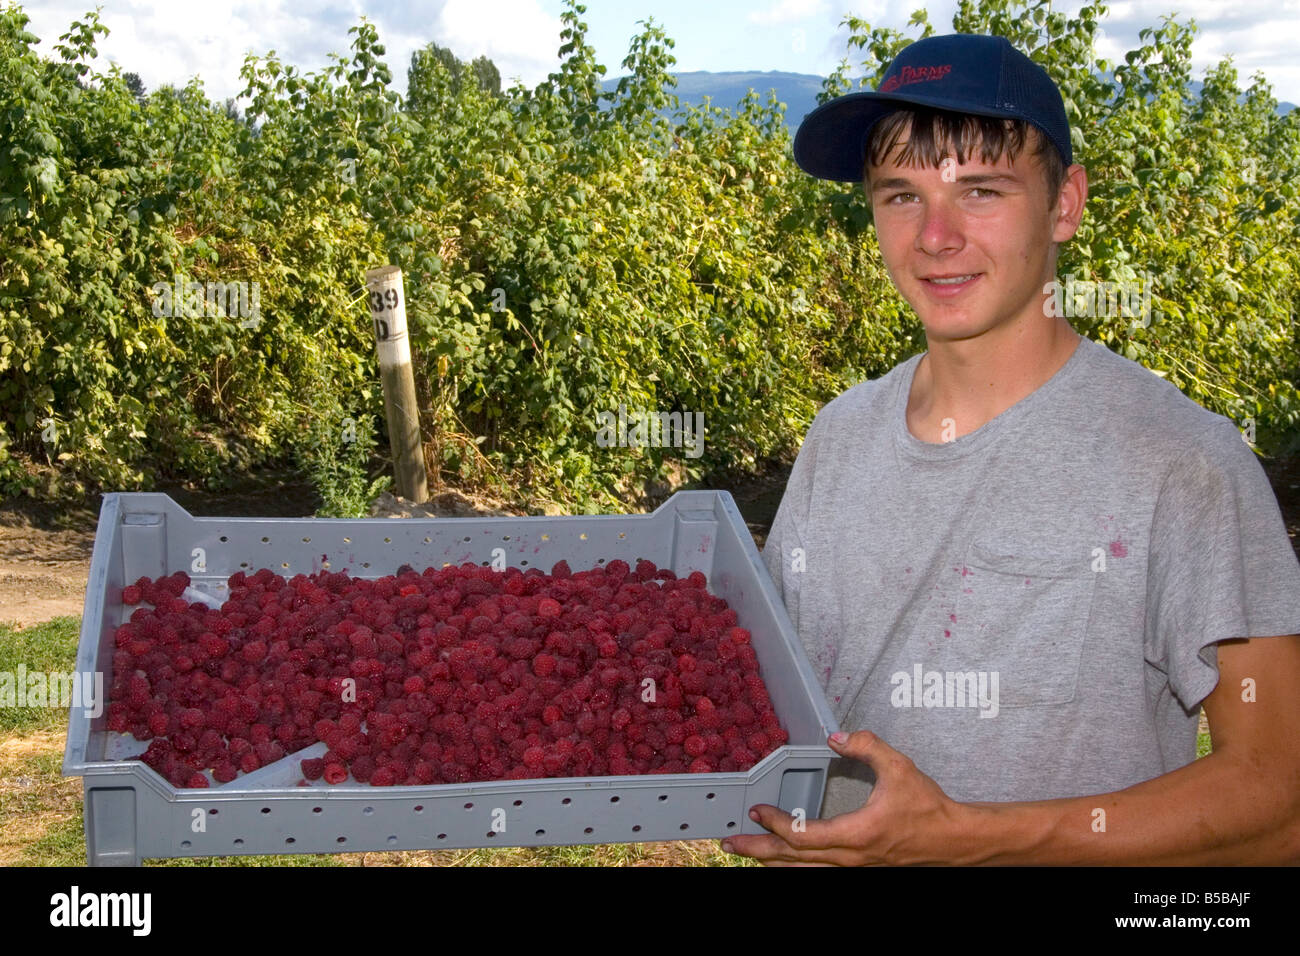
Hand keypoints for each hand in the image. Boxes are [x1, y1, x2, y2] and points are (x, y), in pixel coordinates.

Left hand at [720, 729, 978, 865]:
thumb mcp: (899, 767)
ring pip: (805, 872)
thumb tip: (836, 736)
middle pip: (794, 861)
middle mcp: (851, 858)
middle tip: (730, 843)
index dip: (775, 824)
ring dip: (774, 863)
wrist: (954, 840)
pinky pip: (820, 872)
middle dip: (759, 851)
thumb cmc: (928, 807)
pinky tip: (785, 861)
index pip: (802, 836)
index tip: (757, 809)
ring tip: (749, 854)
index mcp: (856, 835)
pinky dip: (797, 866)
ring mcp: (856, 867)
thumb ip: (867, 746)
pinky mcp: (861, 867)